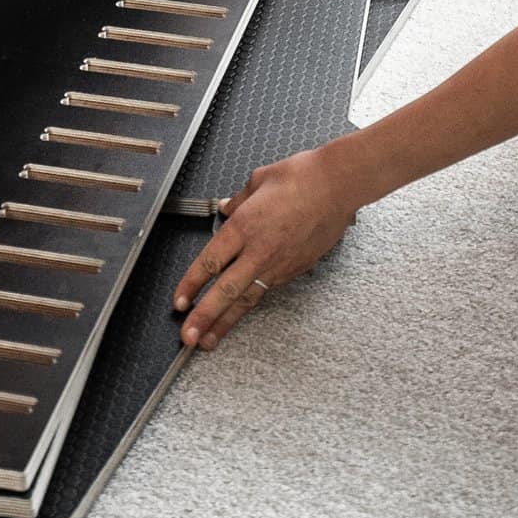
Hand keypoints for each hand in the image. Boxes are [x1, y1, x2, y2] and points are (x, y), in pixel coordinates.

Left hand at [171, 148, 357, 350]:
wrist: (339, 185)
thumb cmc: (302, 176)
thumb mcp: (259, 179)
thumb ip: (238, 200)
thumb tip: (225, 208)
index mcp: (244, 226)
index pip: (209, 263)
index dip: (190, 285)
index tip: (179, 301)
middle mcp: (259, 251)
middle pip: (224, 292)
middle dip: (203, 317)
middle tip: (187, 337)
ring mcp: (279, 264)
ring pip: (247, 299)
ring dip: (225, 322)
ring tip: (209, 341)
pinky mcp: (295, 269)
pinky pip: (267, 289)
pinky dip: (251, 303)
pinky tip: (241, 312)